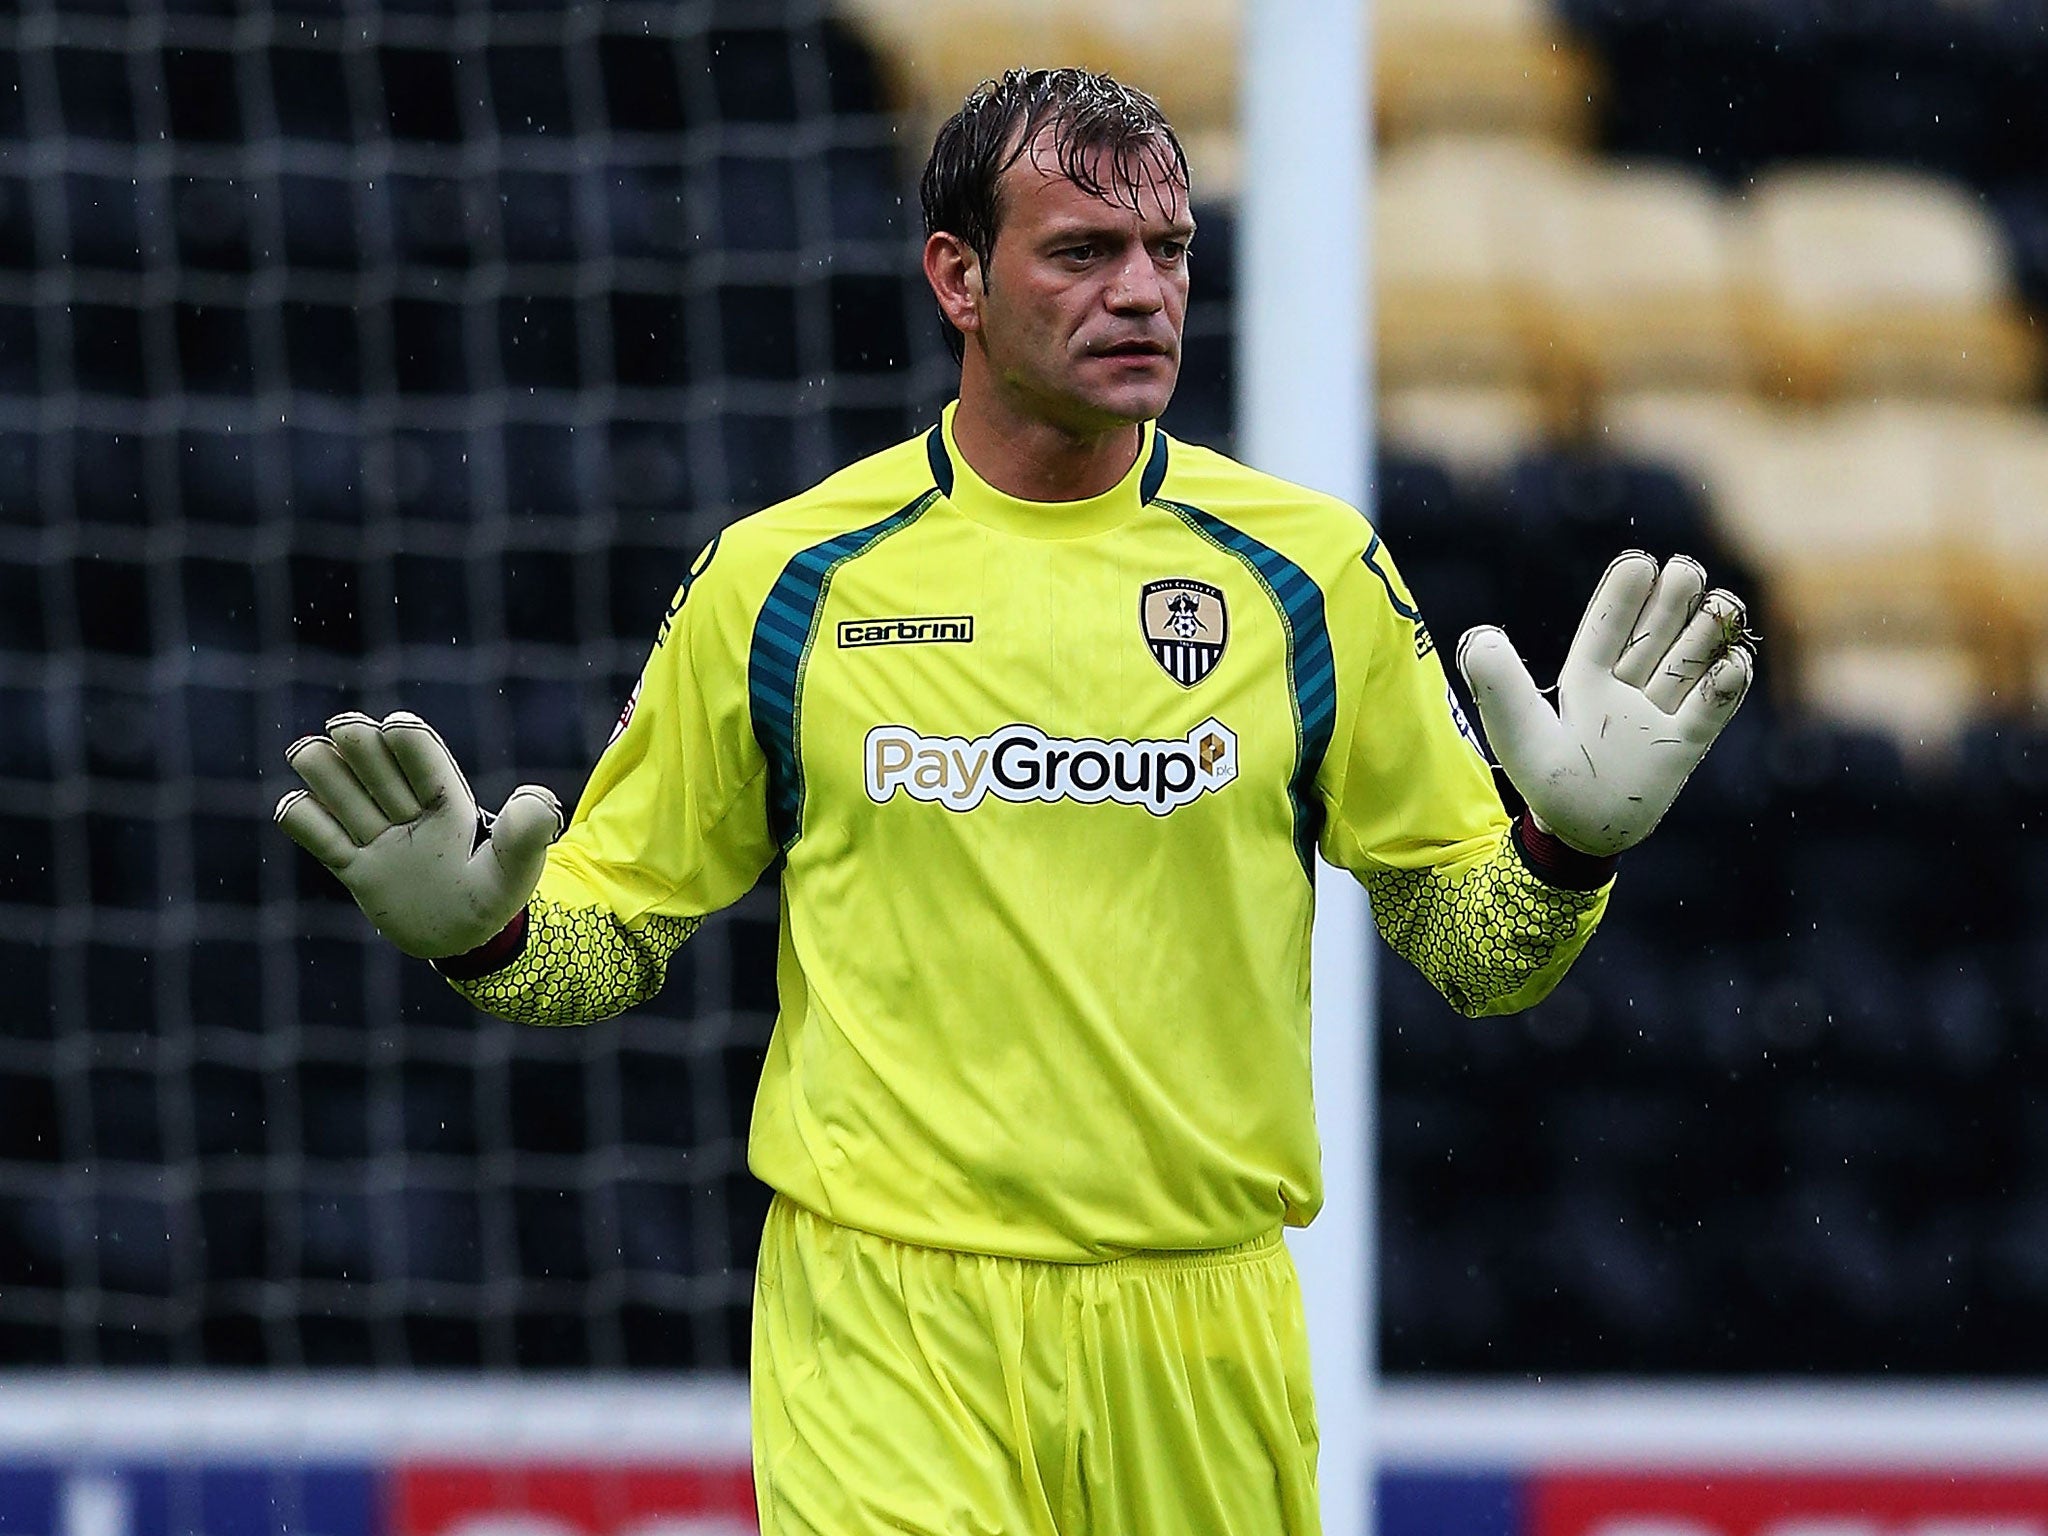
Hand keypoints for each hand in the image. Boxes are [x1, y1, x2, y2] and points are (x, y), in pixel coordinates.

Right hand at [274, 710, 562, 958]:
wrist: (464, 938)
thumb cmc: (495, 894)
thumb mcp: (519, 868)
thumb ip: (528, 833)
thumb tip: (534, 798)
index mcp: (448, 802)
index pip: (422, 757)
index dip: (408, 738)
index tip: (395, 728)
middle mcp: (408, 812)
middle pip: (376, 764)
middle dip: (360, 742)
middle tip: (346, 727)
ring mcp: (377, 838)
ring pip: (340, 791)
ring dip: (323, 767)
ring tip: (308, 751)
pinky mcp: (354, 868)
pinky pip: (318, 836)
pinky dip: (302, 818)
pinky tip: (297, 808)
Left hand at [1456, 551, 1753, 856]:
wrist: (1577, 835)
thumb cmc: (1544, 780)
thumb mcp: (1514, 727)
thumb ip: (1498, 682)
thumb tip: (1481, 636)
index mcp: (1585, 678)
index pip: (1606, 628)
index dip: (1622, 597)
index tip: (1640, 562)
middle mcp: (1625, 689)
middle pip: (1654, 637)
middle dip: (1671, 604)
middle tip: (1686, 570)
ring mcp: (1658, 715)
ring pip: (1687, 665)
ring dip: (1704, 635)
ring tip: (1721, 603)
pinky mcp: (1683, 745)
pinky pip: (1709, 712)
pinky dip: (1723, 688)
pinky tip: (1733, 662)